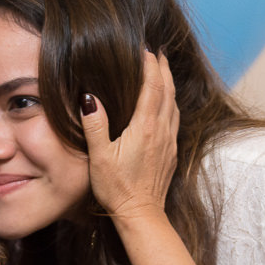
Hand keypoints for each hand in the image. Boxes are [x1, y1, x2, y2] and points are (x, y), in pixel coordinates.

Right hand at [80, 50, 178, 219]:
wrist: (142, 215)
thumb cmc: (117, 188)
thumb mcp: (100, 157)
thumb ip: (95, 125)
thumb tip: (88, 97)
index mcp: (145, 127)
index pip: (151, 87)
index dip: (149, 65)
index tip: (144, 49)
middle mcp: (162, 131)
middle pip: (167, 91)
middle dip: (163, 69)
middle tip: (159, 52)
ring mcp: (169, 142)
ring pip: (174, 104)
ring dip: (169, 84)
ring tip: (164, 71)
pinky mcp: (171, 153)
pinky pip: (175, 119)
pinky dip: (171, 103)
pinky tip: (167, 104)